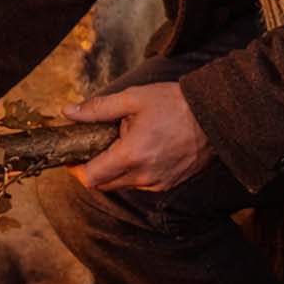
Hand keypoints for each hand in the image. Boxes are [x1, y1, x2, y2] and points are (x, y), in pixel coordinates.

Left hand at [64, 81, 212, 192]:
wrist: (214, 115)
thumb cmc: (174, 103)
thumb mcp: (133, 98)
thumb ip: (98, 109)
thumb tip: (68, 113)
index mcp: (131, 155)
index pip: (90, 178)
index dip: (76, 169)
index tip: (74, 155)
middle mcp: (143, 176)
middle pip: (103, 185)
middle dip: (94, 169)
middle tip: (96, 146)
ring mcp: (157, 183)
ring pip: (122, 185)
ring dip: (115, 170)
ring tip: (124, 144)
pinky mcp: (168, 184)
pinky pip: (141, 184)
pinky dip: (134, 172)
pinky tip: (143, 150)